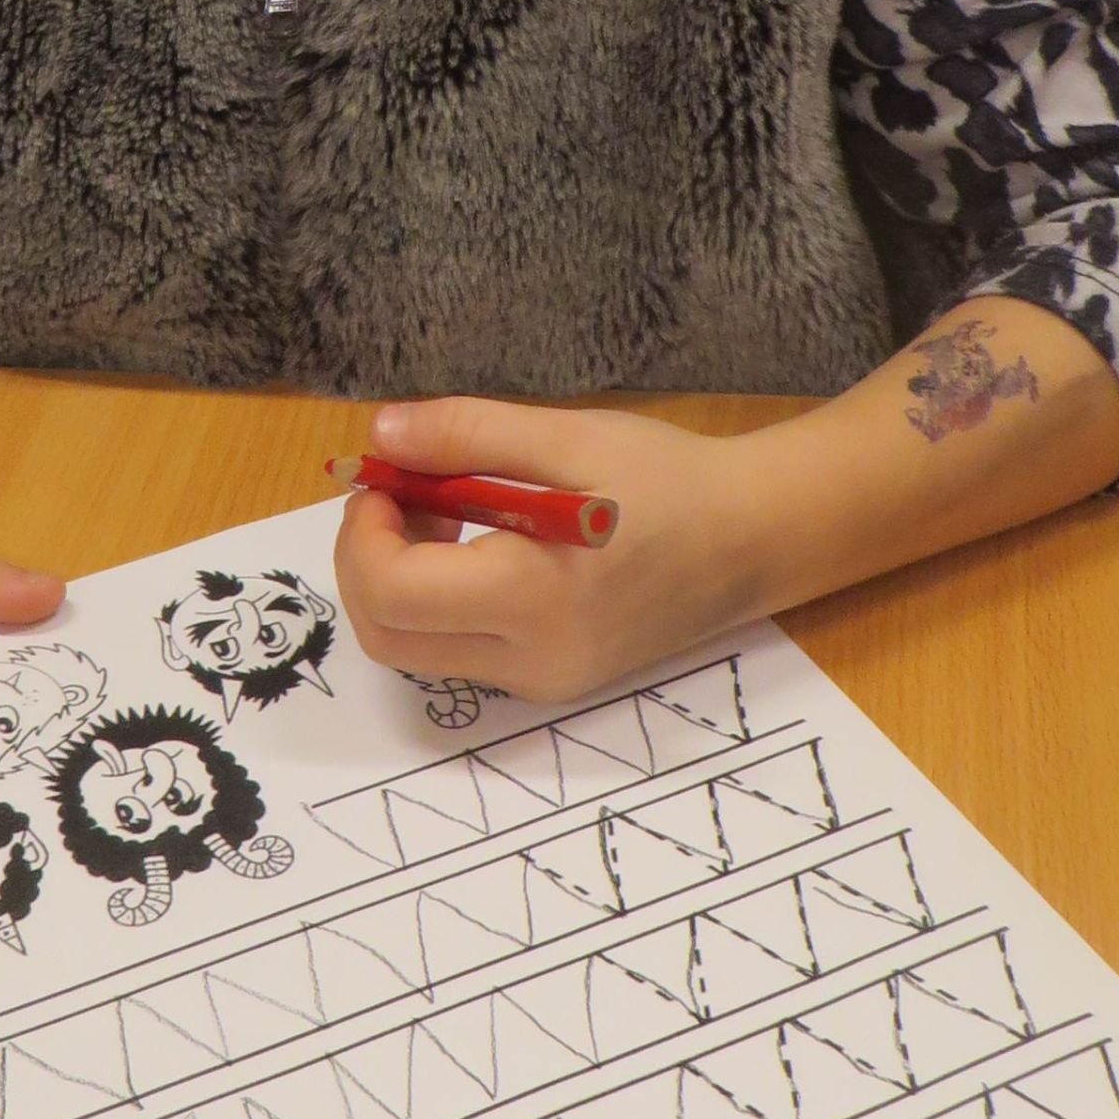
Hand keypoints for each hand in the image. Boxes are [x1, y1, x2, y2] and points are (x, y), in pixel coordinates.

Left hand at [334, 398, 762, 704]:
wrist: (755, 540)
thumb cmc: (670, 481)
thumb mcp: (570, 436)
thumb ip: (467, 434)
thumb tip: (379, 435)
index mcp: (534, 598)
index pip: (393, 592)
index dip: (362, 532)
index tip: (387, 475)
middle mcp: (532, 660)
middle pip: (388, 637)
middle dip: (368, 561)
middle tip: (403, 493)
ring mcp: (542, 682)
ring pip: (416, 651)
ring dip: (399, 582)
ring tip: (446, 511)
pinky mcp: (551, 683)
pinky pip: (458, 653)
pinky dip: (439, 603)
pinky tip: (479, 546)